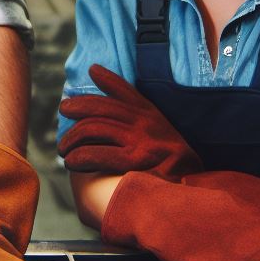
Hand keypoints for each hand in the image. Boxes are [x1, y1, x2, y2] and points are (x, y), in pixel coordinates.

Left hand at [58, 64, 201, 177]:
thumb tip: (115, 112)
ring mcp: (139, 140)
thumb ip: (144, 121)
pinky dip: (79, 157)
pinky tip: (72, 162)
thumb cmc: (176, 167)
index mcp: (151, 116)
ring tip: (64, 148)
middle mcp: (144, 123)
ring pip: (93, 129)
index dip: (108, 78)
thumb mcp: (164, 135)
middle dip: (77, 106)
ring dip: (72, 138)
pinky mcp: (134, 161)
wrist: (196, 190)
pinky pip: (97, 154)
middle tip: (63, 111)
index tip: (92, 70)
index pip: (127, 90)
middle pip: (101, 107)